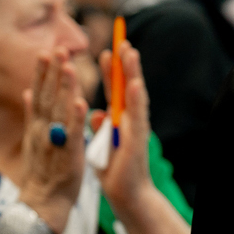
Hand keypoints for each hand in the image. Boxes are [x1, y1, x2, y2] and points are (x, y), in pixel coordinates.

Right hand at [17, 48, 86, 233]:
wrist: (42, 204)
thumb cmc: (43, 173)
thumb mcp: (35, 140)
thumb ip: (33, 115)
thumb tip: (27, 92)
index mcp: (38, 126)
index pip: (40, 93)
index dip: (43, 72)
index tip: (47, 50)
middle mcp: (43, 131)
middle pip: (47, 96)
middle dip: (52, 72)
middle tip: (57, 48)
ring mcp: (54, 142)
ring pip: (59, 111)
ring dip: (63, 88)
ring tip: (69, 65)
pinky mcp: (68, 155)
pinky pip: (72, 134)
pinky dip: (75, 118)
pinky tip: (80, 102)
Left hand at [94, 39, 157, 221]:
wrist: (126, 194)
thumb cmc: (115, 170)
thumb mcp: (102, 143)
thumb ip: (101, 126)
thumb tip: (96, 113)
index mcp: (120, 119)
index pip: (117, 89)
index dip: (114, 69)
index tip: (112, 47)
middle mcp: (131, 119)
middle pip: (127, 86)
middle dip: (125, 63)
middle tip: (123, 39)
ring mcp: (136, 128)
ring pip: (135, 95)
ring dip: (133, 73)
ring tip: (131, 53)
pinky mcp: (137, 140)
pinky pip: (138, 116)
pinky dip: (137, 100)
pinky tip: (136, 84)